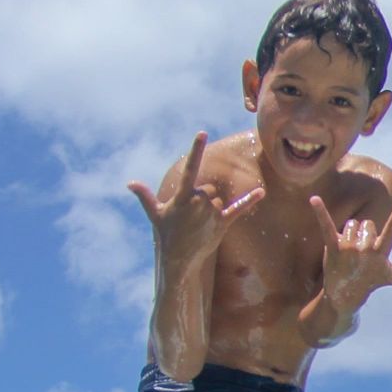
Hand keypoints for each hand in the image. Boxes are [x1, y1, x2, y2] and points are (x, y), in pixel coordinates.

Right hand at [127, 133, 263, 268]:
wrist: (179, 258)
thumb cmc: (166, 234)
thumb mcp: (155, 214)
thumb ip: (145, 196)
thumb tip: (130, 183)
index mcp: (183, 196)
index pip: (190, 167)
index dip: (196, 149)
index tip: (202, 133)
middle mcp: (199, 202)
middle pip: (208, 188)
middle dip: (201, 198)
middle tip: (190, 216)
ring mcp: (211, 213)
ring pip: (217, 199)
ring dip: (210, 208)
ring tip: (198, 224)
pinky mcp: (222, 223)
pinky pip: (238, 208)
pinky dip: (249, 200)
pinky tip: (261, 192)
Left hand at [311, 194, 391, 309]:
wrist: (344, 296)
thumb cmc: (371, 282)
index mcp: (380, 253)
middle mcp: (365, 249)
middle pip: (367, 223)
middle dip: (364, 233)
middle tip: (360, 253)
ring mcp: (348, 248)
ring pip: (351, 225)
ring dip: (350, 234)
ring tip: (349, 252)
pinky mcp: (332, 248)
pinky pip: (326, 226)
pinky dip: (320, 212)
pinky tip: (314, 199)